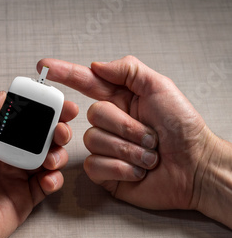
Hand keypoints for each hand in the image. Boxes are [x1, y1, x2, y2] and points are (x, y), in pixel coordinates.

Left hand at [0, 91, 77, 237]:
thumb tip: (1, 96)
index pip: (20, 116)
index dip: (40, 108)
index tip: (57, 102)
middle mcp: (3, 154)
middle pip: (39, 136)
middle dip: (56, 129)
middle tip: (62, 129)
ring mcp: (14, 177)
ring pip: (47, 158)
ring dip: (57, 153)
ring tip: (52, 157)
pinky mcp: (23, 198)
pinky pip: (47, 184)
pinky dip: (54, 179)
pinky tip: (48, 178)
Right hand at [37, 56, 218, 210]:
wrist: (195, 169)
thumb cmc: (184, 129)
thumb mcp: (161, 88)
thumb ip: (128, 70)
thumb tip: (96, 65)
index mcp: (121, 100)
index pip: (86, 82)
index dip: (64, 73)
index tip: (43, 66)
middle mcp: (110, 123)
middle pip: (94, 115)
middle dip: (126, 127)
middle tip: (150, 135)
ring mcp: (106, 148)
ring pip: (94, 142)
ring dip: (128, 150)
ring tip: (148, 156)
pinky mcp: (105, 172)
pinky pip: (95, 165)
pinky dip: (121, 168)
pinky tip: (138, 170)